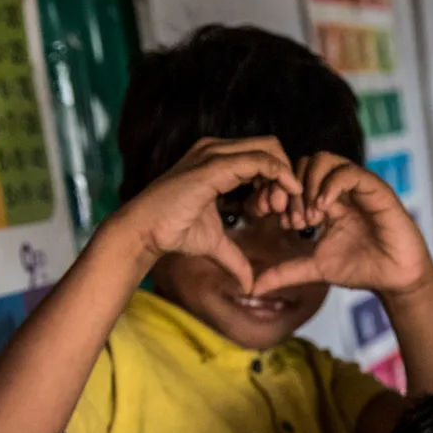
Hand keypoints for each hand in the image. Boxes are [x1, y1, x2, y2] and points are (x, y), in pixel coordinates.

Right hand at [107, 136, 300, 291]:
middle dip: (286, 176)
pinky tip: (282, 200)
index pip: (262, 157)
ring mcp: (215, 153)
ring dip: (284, 179)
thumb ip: (235, 258)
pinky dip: (279, 176)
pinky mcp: (215, 165)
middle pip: (270, 147)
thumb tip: (249, 285)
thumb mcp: (215, 243)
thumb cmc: (173, 232)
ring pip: (269, 151)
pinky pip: (260, 161)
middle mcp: (217, 150)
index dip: (278, 181)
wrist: (146, 231)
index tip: (279, 212)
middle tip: (285, 210)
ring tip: (280, 210)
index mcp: (218, 161)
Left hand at [253, 154, 432, 296]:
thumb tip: (253, 286)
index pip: (293, 179)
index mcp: (324, 201)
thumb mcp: (314, 269)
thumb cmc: (361, 269)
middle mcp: (339, 189)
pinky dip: (330, 186)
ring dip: (308, 184)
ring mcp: (357, 186)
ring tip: (308, 216)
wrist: (395, 279)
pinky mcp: (376, 189)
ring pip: (324, 160)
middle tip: (290, 219)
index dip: (277, 192)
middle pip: (304, 163)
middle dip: (290, 188)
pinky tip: (323, 209)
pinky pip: (349, 173)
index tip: (270, 215)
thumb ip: (285, 272)